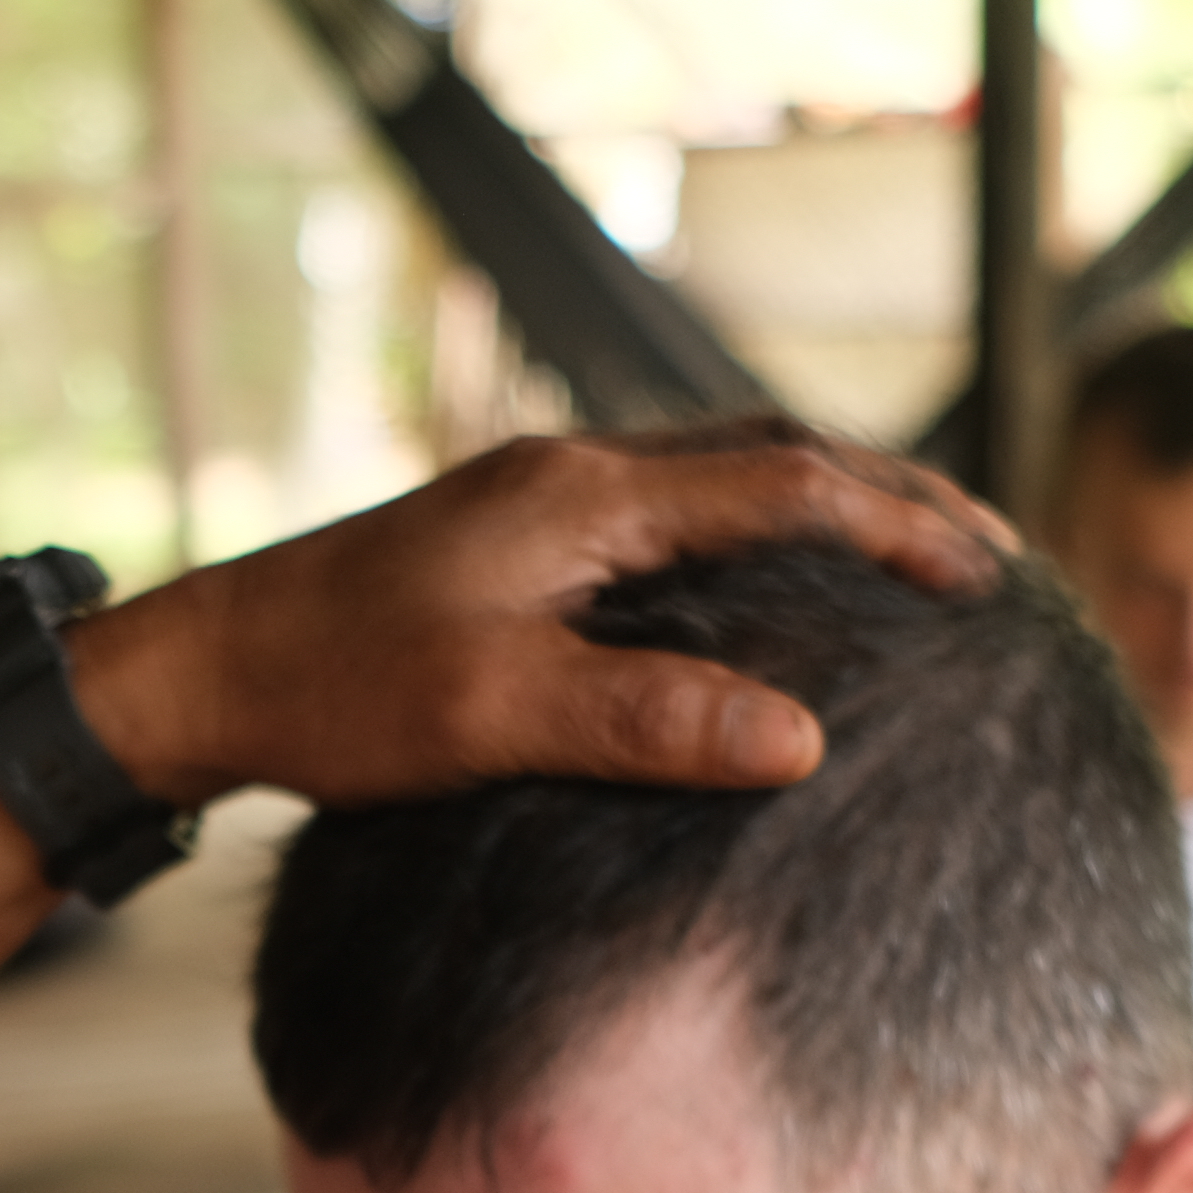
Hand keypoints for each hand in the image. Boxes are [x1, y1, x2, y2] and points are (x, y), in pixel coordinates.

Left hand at [71, 426, 1011, 807]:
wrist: (202, 676)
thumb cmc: (335, 697)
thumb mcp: (495, 716)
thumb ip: (646, 721)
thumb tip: (802, 737)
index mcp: (583, 496)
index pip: (785, 484)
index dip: (898, 527)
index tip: (990, 576)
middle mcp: (571, 476)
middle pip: (770, 455)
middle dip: (887, 497)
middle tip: (987, 554)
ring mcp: (539, 504)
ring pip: (719, 475)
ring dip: (820, 506)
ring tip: (908, 559)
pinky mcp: (512, 544)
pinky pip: (668, 513)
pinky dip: (749, 534)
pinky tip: (764, 593)